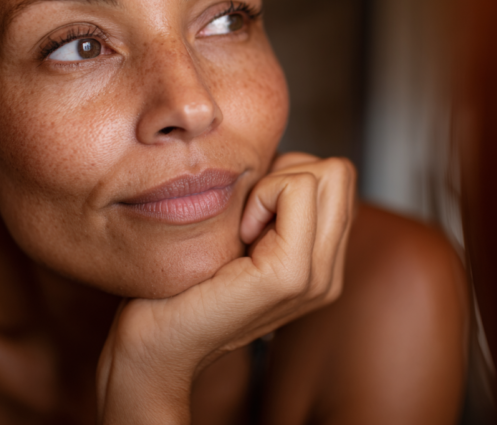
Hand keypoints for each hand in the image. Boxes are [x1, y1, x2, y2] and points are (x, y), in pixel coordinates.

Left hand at [96, 153, 355, 424]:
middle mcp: (328, 272)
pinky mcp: (292, 275)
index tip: (250, 213)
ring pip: (327, 174)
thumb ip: (274, 205)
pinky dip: (263, 195)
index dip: (291, 175)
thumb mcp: (241, 233)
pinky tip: (238, 235)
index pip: (338, 177)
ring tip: (243, 229)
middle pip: (340, 172)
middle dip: (289, 174)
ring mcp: (317, 277)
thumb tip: (276, 153)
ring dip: (275, 184)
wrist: (156, 342)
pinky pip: (297, 190)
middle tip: (248, 215)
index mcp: (320, 262)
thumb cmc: (184, 281)